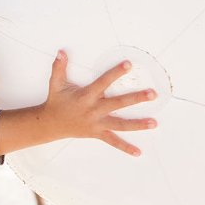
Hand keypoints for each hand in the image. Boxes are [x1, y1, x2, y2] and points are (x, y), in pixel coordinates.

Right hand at [42, 50, 156, 155]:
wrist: (51, 124)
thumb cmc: (56, 102)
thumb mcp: (56, 84)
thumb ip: (59, 67)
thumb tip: (61, 52)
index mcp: (86, 96)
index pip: (104, 82)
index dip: (116, 73)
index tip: (128, 65)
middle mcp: (94, 110)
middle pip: (118, 104)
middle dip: (136, 99)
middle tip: (152, 94)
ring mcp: (97, 123)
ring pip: (120, 124)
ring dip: (137, 124)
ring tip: (153, 123)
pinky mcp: (97, 133)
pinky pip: (113, 141)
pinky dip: (125, 147)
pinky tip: (138, 152)